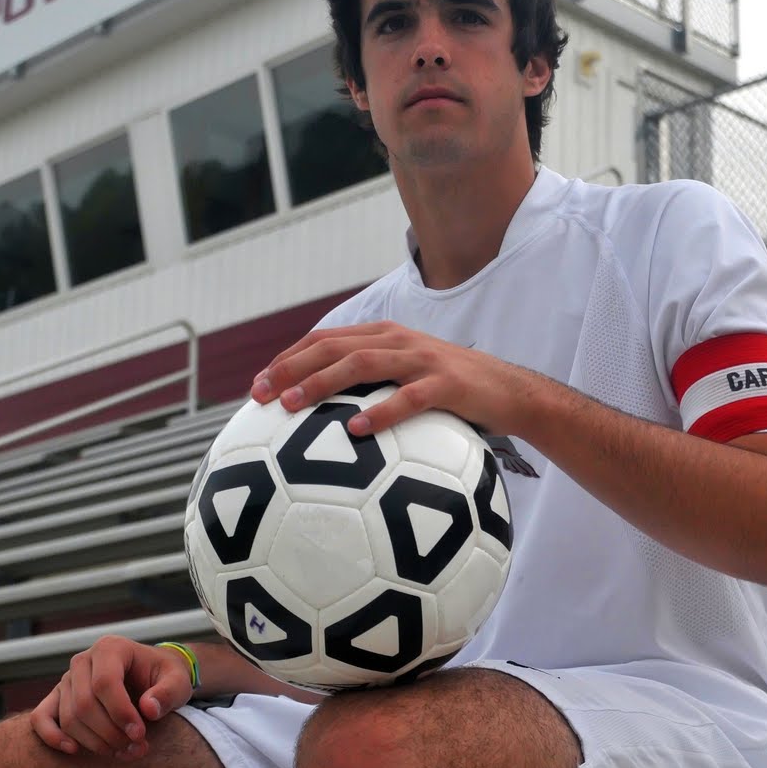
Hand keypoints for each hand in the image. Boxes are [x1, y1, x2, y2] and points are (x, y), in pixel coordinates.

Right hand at [30, 636, 193, 760]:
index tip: (139, 735)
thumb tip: (148, 709)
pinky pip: (41, 717)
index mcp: (110, 648)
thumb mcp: (178, 682)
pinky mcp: (58, 698)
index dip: (120, 713)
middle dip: (110, 733)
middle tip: (135, 749)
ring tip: (123, 753)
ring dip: (95, 742)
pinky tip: (74, 750)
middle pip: (84, 704)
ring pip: (69, 717)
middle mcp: (83, 661)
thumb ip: (168, 693)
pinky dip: (52, 736)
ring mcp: (67, 679)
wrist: (152, 678)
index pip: (105, 683)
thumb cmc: (164, 678)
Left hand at [250, 321, 535, 435]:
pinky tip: (356, 430)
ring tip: (294, 405)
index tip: (257, 386)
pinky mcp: (446, 384)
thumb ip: (369, 385)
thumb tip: (321, 418)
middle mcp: (397, 341)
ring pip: (362, 364)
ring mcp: (422, 360)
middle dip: (292, 368)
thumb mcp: (406, 379)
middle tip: (260, 395)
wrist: (509, 393)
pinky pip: (408, 398)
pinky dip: (380, 412)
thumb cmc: (451, 393)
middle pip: (333, 346)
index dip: (287, 358)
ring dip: (323, 383)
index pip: (323, 339)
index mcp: (383, 336)